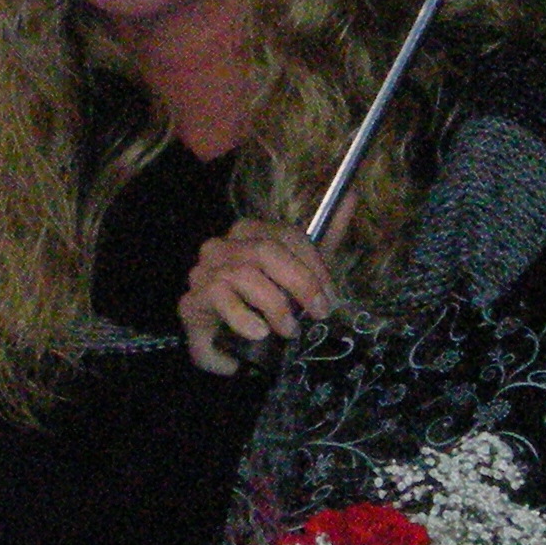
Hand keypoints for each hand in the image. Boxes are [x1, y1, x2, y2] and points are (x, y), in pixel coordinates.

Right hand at [179, 193, 352, 374]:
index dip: (313, 265)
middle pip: (266, 250)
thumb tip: (353, 194)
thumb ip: (325, 237)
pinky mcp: (192, 299)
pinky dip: (245, 318)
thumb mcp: (301, 273)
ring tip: (289, 330)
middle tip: (319, 313)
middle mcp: (223, 245)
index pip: (285, 234)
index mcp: (248, 234)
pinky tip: (260, 333)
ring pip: (244, 274)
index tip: (330, 296)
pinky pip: (220, 297)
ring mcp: (203, 271)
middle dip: (300, 283)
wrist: (227, 349)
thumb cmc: (263, 309)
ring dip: (276, 306)